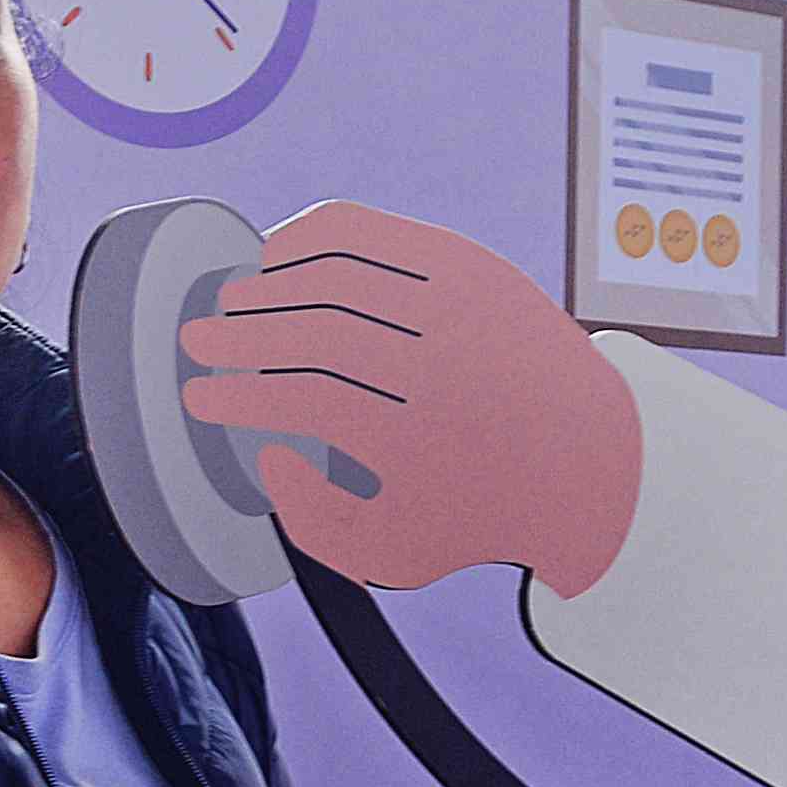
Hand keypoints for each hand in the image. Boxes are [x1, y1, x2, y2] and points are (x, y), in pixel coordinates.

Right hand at [178, 203, 643, 594]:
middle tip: (199, 343)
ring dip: (268, 285)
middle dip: (237, 336)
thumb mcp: (394, 553)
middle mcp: (439, 362)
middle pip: (309, 333)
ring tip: (234, 303)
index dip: (234, 396)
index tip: (199, 398)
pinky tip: (277, 254)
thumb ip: (312, 523)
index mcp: (417, 437)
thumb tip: (269, 455)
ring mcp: (457, 304)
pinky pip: (373, 233)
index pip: (296, 402)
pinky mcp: (469, 264)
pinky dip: (313, 236)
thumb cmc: (475, 510)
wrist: (588, 460)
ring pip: (336, 274)